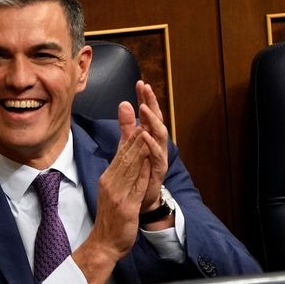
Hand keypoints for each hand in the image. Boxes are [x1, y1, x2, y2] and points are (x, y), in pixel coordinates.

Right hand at [72, 126, 151, 283]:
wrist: (104, 244)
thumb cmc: (111, 219)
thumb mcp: (113, 192)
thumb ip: (121, 174)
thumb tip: (127, 157)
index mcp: (108, 178)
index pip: (121, 153)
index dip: (130, 135)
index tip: (137, 116)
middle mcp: (111, 183)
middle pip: (125, 155)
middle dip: (134, 134)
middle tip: (142, 114)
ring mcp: (118, 194)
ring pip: (130, 167)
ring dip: (139, 148)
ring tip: (146, 130)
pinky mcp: (126, 207)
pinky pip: (136, 187)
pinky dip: (143, 172)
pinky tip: (149, 161)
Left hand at [136, 81, 168, 211]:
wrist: (140, 201)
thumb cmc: (137, 172)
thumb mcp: (128, 145)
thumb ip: (127, 126)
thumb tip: (124, 103)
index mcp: (150, 137)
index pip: (148, 114)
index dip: (145, 98)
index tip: (140, 82)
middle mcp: (157, 144)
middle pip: (157, 119)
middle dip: (152, 103)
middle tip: (146, 88)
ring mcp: (159, 157)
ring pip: (160, 135)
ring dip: (152, 121)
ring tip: (144, 108)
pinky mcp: (158, 170)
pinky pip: (156, 156)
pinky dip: (151, 145)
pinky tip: (145, 135)